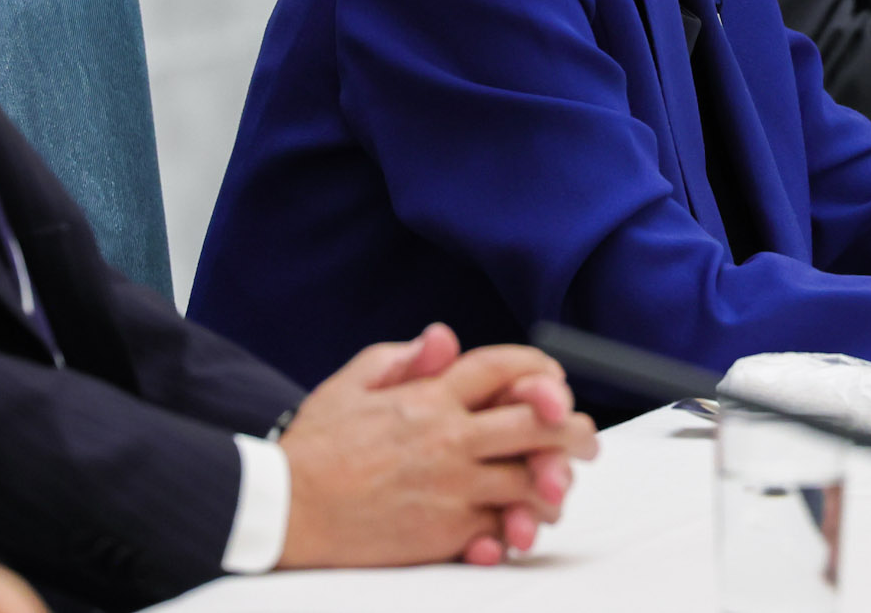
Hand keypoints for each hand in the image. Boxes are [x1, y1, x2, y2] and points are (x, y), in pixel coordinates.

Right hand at [277, 324, 599, 569]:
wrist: (284, 510)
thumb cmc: (315, 447)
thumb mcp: (352, 384)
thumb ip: (402, 357)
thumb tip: (443, 337)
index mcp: (429, 396)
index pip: (505, 367)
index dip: (540, 369)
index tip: (553, 382)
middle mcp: (449, 439)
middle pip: (540, 425)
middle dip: (574, 431)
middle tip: (586, 442)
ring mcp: (452, 488)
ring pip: (532, 483)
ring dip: (553, 485)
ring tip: (557, 488)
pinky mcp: (445, 533)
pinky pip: (501, 529)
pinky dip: (516, 527)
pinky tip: (519, 524)